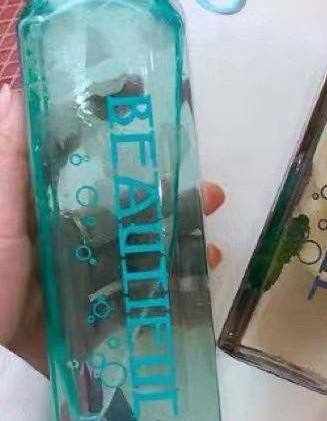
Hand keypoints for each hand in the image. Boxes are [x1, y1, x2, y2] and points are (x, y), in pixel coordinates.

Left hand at [0, 83, 225, 374]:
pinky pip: (130, 311)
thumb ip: (11, 160)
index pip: (82, 174)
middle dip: (170, 207)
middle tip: (213, 195)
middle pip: (123, 219)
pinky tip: (196, 289)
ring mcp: (73, 289)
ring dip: (177, 253)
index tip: (162, 137)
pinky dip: (165, 301)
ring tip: (211, 249)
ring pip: (134, 263)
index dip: (121, 154)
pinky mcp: (84, 329)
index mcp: (32, 215)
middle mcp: (56, 247)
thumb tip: (17, 91)